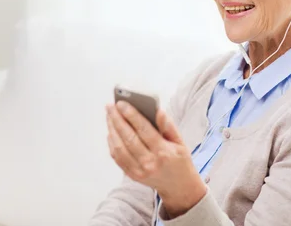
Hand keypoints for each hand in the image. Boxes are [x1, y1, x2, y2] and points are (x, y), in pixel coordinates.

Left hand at [106, 102, 206, 217]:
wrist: (179, 186)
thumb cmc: (180, 160)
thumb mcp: (180, 142)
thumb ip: (169, 126)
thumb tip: (158, 111)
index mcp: (164, 152)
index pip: (144, 130)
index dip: (131, 116)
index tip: (122, 104)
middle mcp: (150, 163)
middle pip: (128, 138)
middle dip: (117, 120)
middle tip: (111, 106)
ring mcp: (139, 171)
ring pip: (119, 148)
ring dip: (112, 130)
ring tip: (110, 116)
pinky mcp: (132, 175)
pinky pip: (117, 157)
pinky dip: (112, 143)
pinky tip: (111, 131)